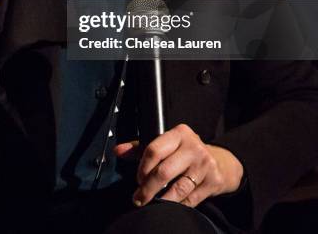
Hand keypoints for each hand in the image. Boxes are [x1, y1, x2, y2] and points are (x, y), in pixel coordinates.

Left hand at [114, 124, 243, 207]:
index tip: (138, 179)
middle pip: (164, 171)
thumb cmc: (186, 153)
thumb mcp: (167, 144)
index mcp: (179, 133)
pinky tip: (171, 204)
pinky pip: (189, 200)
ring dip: (161, 200)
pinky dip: (177, 205)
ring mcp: (204, 165)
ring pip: (177, 189)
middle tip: (139, 197)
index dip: (142, 168)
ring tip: (152, 203)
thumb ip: (141, 148)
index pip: (154, 150)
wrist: (220, 162)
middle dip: (148, 188)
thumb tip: (118, 150)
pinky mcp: (213, 182)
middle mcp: (193, 147)